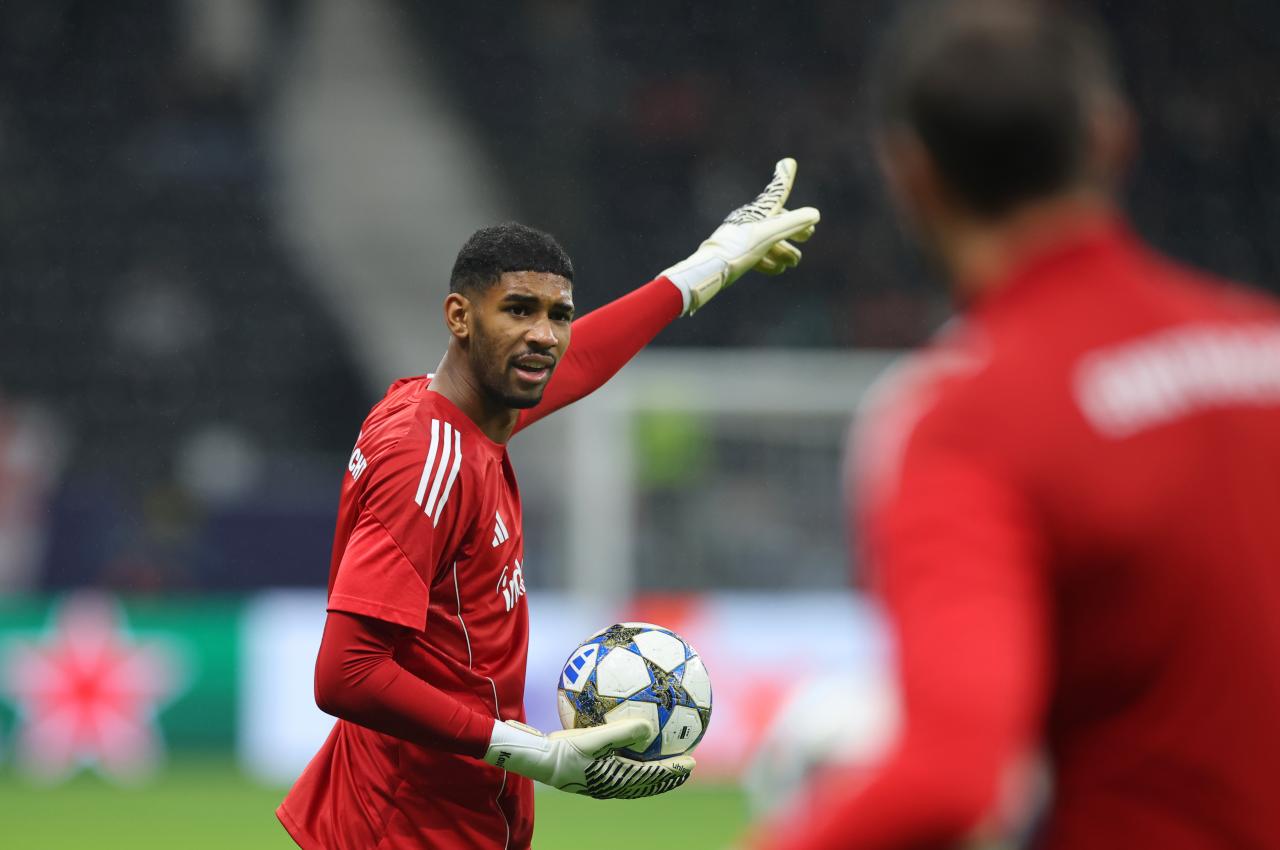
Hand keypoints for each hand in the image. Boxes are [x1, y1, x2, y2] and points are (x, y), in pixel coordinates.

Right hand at [483, 718, 695, 798]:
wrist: (537, 758)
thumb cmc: (564, 750)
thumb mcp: (594, 739)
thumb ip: (622, 733)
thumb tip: (650, 728)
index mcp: (617, 780)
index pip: (653, 777)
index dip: (674, 770)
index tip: (692, 762)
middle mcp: (613, 782)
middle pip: (648, 780)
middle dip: (668, 773)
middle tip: (687, 763)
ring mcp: (602, 777)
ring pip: (635, 774)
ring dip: (652, 766)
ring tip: (663, 753)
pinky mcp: (591, 767)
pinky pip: (619, 760)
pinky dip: (630, 752)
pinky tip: (626, 735)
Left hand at [662, 157, 819, 314]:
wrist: (709, 270)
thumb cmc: (739, 248)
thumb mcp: (769, 234)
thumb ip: (793, 223)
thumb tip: (815, 214)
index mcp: (758, 212)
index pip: (776, 193)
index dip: (784, 178)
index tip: (788, 162)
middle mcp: (749, 221)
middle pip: (777, 220)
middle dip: (794, 228)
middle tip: (808, 235)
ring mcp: (741, 239)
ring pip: (768, 241)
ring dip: (784, 250)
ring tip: (794, 262)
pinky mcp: (735, 256)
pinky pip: (756, 255)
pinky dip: (769, 261)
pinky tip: (777, 270)